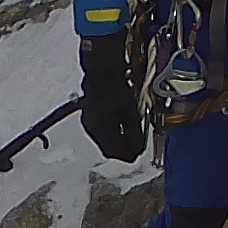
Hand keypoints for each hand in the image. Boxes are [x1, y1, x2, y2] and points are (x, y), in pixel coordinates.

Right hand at [79, 34, 144, 162]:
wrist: (104, 72)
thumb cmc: (117, 89)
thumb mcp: (131, 114)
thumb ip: (134, 134)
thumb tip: (137, 149)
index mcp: (103, 131)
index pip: (115, 153)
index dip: (128, 156)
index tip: (138, 154)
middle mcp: (93, 130)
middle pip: (108, 149)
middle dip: (122, 150)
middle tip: (135, 147)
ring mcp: (89, 122)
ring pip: (104, 141)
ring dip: (116, 141)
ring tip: (129, 137)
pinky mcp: (89, 115)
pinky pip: (100, 131)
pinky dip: (110, 133)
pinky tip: (119, 127)